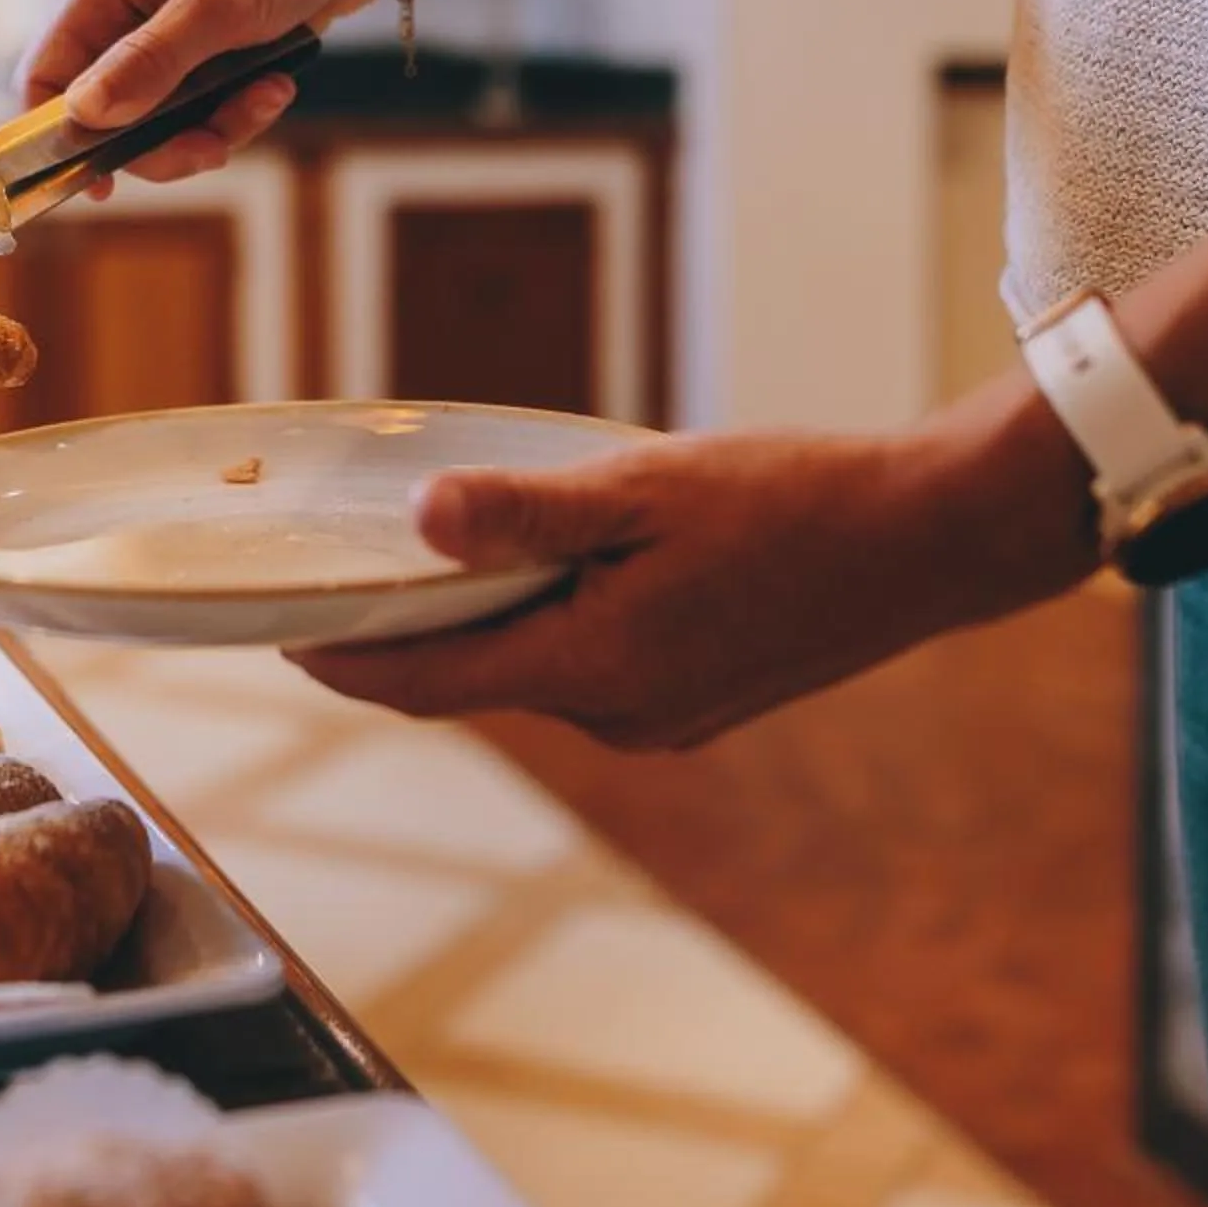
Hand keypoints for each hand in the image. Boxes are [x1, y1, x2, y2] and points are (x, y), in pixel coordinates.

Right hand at [22, 0, 437, 189]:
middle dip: (161, 141)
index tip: (98, 183)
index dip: (59, 135)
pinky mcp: (215, 53)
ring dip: (213, 127)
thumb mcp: (216, 5)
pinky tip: (278, 86)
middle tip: (212, 149)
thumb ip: (149, 62)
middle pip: (109, 114)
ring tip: (265, 99)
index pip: (48, 75)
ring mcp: (173, 38)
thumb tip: (85, 114)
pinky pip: (207, 109)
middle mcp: (129, 16)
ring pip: (163, 120)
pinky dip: (241, 111)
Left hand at [293, 408, 1097, 747]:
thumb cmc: (795, 502)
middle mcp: (620, 716)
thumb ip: (526, 512)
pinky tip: (556, 570)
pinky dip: (551, 627)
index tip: (279, 635)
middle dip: (406, 639)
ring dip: (485, 627)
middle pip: (474, 681)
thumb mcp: (644, 487)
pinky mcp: (697, 702)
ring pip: (536, 672)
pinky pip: (590, 670)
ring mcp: (663, 719)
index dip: (343, 662)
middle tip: (344, 581)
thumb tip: (421, 519)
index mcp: (594, 668)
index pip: (427, 684)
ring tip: (441, 559)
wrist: (928, 543)